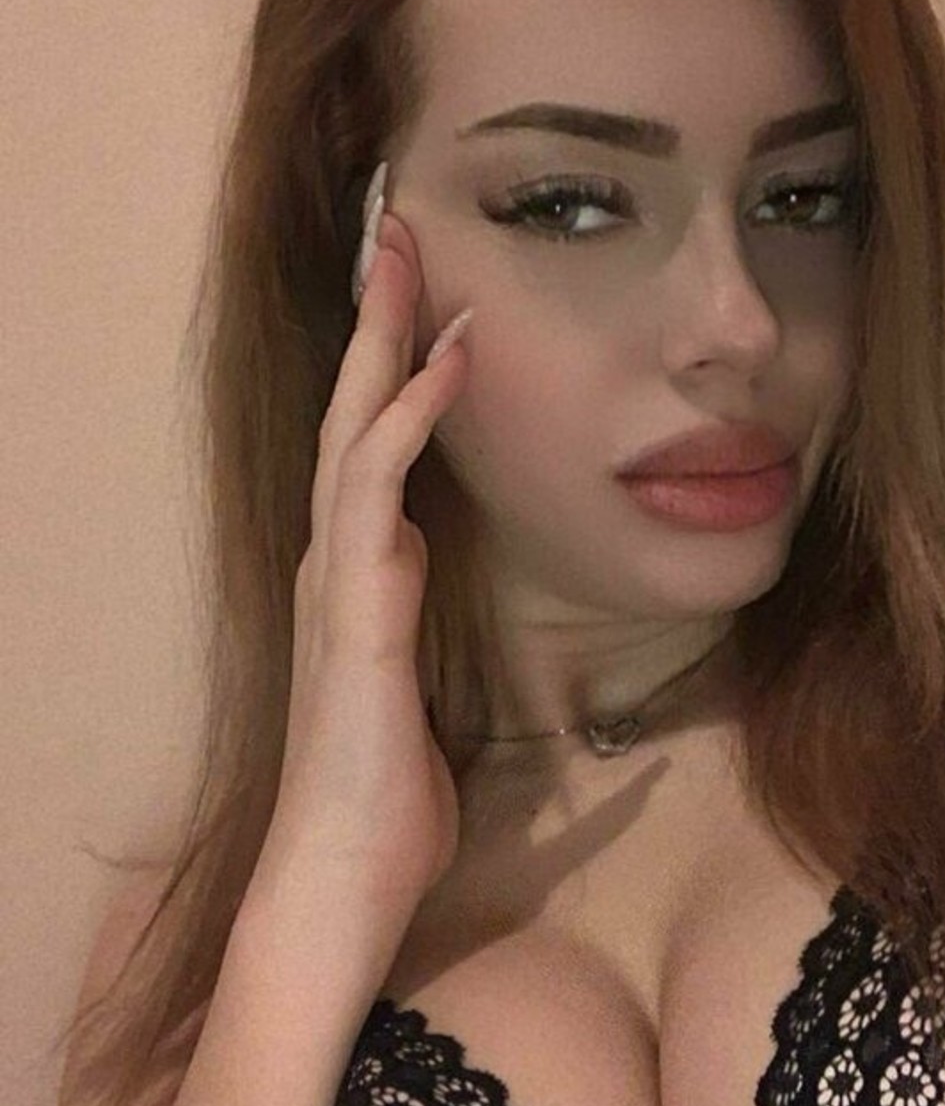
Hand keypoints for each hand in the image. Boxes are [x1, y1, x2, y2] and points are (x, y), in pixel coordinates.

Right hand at [266, 193, 472, 904]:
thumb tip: (444, 574)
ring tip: (404, 251)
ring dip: (381, 335)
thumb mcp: (423, 693)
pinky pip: (377, 486)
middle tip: (394, 227)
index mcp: (360, 576)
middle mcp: (338, 561)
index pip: (372, 445)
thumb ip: (424, 622)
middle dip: (375, 318)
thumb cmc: (388, 802)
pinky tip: (446, 358)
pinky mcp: (356, 606)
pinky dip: (409, 414)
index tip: (424, 294)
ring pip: (353, 426)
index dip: (394, 367)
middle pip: (352, 411)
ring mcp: (339, 577)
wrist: (342, 878)